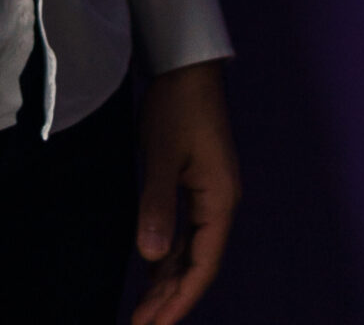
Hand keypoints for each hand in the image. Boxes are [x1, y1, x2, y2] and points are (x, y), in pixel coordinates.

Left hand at [131, 59, 239, 324]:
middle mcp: (219, 204)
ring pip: (189, 250)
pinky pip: (182, 232)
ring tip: (143, 311)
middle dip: (170, 299)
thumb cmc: (178, 104)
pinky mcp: (194, 183)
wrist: (186, 64)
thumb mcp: (163, 153)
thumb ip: (157, 204)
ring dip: (167, 280)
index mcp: (220, 201)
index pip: (202, 266)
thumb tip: (149, 257)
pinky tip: (150, 271)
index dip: (179, 300)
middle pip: (197, 264)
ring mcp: (208, 194)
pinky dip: (166, 255)